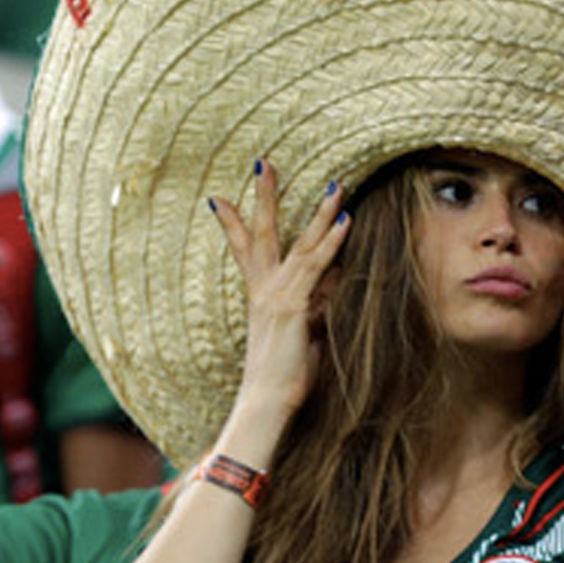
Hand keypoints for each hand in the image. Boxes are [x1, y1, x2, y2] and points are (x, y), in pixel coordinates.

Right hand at [212, 161, 349, 414]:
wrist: (267, 401)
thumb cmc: (284, 376)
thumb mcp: (301, 335)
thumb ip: (313, 308)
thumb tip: (331, 289)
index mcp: (260, 296)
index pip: (244, 250)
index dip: (232, 223)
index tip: (217, 198)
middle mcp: (264, 290)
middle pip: (262, 232)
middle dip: (264, 197)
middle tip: (264, 162)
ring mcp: (277, 294)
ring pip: (299, 242)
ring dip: (320, 211)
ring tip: (336, 184)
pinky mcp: (293, 305)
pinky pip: (316, 265)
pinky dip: (333, 241)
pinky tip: (346, 220)